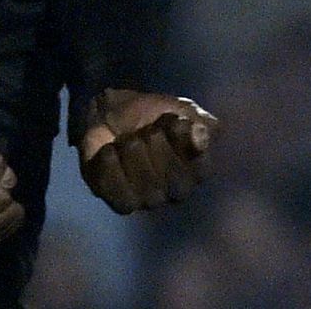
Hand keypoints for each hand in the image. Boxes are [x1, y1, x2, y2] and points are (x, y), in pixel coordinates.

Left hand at [77, 90, 217, 213]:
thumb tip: (201, 135)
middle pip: (172, 177)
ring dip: (131, 150)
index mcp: (197, 169)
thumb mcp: (180, 108)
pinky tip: (110, 150)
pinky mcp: (121, 202)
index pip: (199, 166)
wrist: (111, 112)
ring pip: (146, 184)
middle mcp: (177, 191)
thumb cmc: (151, 113)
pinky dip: (111, 165)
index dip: (183, 141)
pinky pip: (119, 193)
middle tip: (144, 129)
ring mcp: (149, 200)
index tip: (173, 120)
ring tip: (125, 138)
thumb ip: (198, 121)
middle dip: (155, 141)